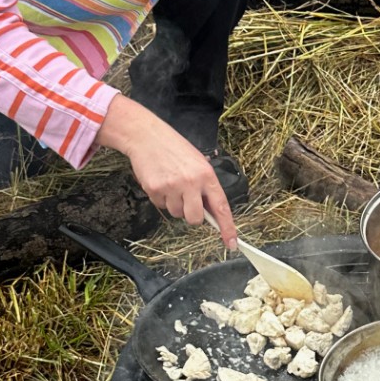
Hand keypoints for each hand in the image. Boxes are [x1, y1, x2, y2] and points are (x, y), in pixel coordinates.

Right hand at [98, 97, 238, 245]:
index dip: (228, 227)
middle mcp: (191, 182)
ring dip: (174, 204)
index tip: (232, 243)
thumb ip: (205, 187)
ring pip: (176, 214)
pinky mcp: (155, 189)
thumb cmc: (175, 149)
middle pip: (195, 219)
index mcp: (207, 175)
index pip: (221, 207)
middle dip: (191, 215)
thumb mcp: (198, 163)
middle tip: (186, 199)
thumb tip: (210, 212)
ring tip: (171, 183)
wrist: (148, 136)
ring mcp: (172, 187)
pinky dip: (161, 198)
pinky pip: (161, 206)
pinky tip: (160, 181)